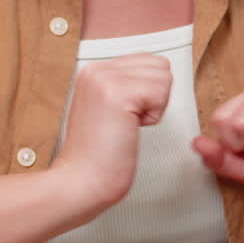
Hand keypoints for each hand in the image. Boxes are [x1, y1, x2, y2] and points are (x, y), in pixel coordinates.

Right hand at [52, 53, 171, 213]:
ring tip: (126, 125)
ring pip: (163, 77)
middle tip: (126, 122)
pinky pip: (161, 93)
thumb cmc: (99, 155)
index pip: (147, 60)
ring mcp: (105, 79)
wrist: (80, 182)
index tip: (123, 116)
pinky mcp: (118, 94)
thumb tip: (161, 71)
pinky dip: (153, 117)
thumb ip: (127, 85)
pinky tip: (130, 129)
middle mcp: (97, 69)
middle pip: (159, 65)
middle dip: (154, 97)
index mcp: (93, 70)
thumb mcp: (109, 108)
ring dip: (154, 107)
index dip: (147, 93)